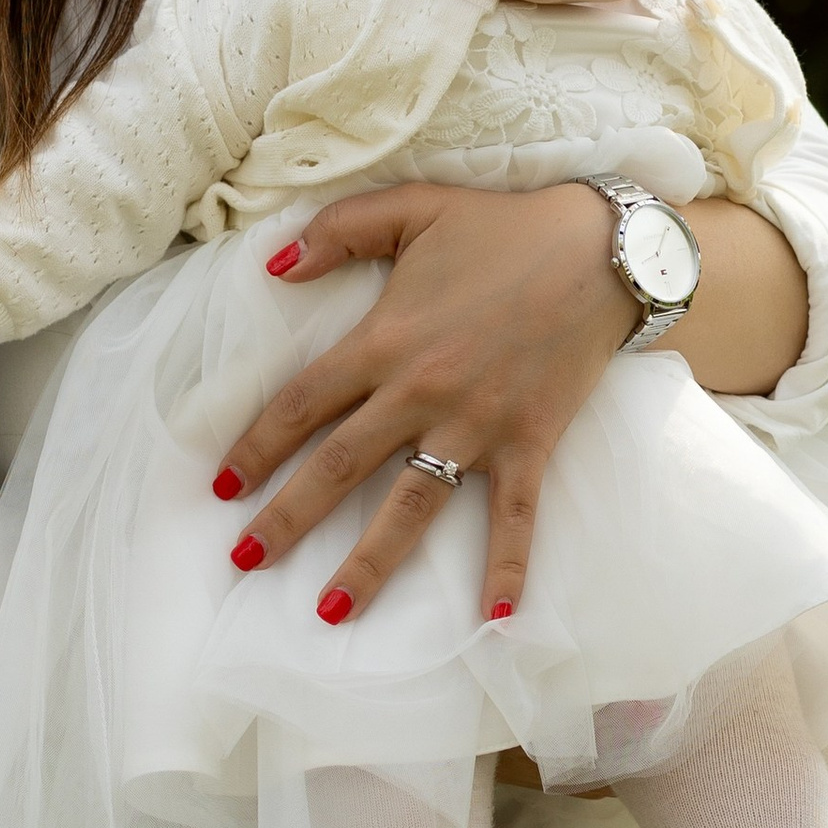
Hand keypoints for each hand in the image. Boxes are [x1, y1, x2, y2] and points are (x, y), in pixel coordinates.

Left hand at [216, 183, 629, 622]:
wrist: (604, 248)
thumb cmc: (503, 228)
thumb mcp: (412, 208)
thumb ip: (337, 232)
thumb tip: (272, 266)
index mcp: (384, 340)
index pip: (301, 404)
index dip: (256, 445)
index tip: (224, 485)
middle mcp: (421, 393)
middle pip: (338, 467)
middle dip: (285, 520)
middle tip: (244, 562)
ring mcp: (477, 426)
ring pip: (410, 507)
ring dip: (368, 565)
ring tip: (331, 613)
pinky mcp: (530, 442)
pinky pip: (515, 517)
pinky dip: (508, 567)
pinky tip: (496, 620)